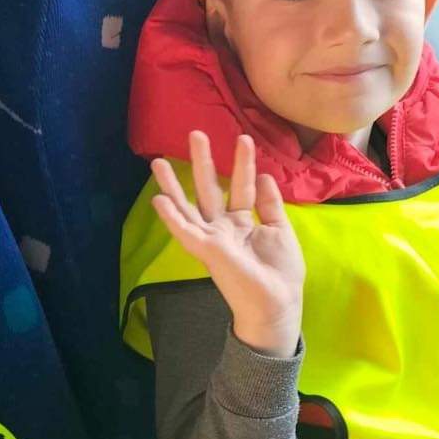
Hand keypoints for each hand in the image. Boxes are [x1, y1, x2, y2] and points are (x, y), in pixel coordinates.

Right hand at [149, 130, 305, 357]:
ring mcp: (212, 237)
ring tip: (157, 161)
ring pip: (188, 206)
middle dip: (202, 162)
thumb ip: (270, 205)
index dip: (243, 164)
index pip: (241, 187)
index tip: (244, 138)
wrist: (277, 304)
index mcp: (242, 223)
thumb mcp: (281, 231)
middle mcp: (222, 226)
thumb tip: (266, 176)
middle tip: (196, 134)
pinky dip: (170, 216)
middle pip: (209, 189)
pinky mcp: (206, 249)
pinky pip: (184, 230)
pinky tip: (157, 200)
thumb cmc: (281, 273)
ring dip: (173, 184)